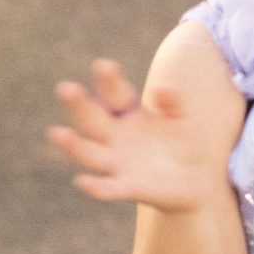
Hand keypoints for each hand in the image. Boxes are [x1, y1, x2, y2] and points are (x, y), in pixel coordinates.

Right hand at [49, 59, 216, 213]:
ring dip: (73, 145)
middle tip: (66, 88)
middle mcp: (116, 137)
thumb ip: (174, 105)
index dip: (109, 81)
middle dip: (79, 104)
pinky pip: (107, 188)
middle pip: (93, 119)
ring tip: (58, 133)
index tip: (104, 65)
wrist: (196, 180)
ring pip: (89, 153)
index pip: (115, 94)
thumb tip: (163, 89)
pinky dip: (95, 187)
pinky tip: (82, 181)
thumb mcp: (185, 120)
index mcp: (130, 114)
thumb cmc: (186, 143)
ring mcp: (118, 162)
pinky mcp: (127, 187)